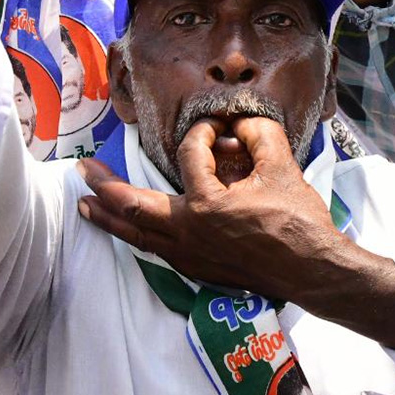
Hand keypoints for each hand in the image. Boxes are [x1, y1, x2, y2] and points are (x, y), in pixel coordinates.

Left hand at [77, 118, 344, 299]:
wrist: (312, 270)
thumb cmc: (298, 222)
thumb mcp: (283, 168)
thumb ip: (259, 135)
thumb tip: (239, 123)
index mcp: (208, 204)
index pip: (191, 154)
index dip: (205, 132)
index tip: (220, 127)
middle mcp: (189, 232)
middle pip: (133, 205)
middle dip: (105, 185)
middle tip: (82, 168)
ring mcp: (190, 255)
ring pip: (137, 235)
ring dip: (109, 216)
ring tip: (85, 204)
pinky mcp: (198, 269)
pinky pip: (155, 251)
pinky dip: (135, 236)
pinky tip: (131, 231)